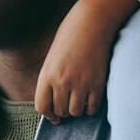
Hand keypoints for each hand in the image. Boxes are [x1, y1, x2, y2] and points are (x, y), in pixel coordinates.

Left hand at [35, 0, 111, 124]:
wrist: (91, 23)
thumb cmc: (69, 38)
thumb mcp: (52, 58)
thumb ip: (50, 80)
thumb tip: (52, 103)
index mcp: (47, 74)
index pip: (42, 107)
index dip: (48, 115)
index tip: (54, 116)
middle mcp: (62, 81)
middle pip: (60, 111)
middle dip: (63, 112)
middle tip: (68, 104)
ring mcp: (80, 83)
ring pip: (76, 112)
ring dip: (77, 110)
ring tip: (79, 100)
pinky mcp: (97, 84)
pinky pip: (92, 108)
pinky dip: (90, 107)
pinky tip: (90, 98)